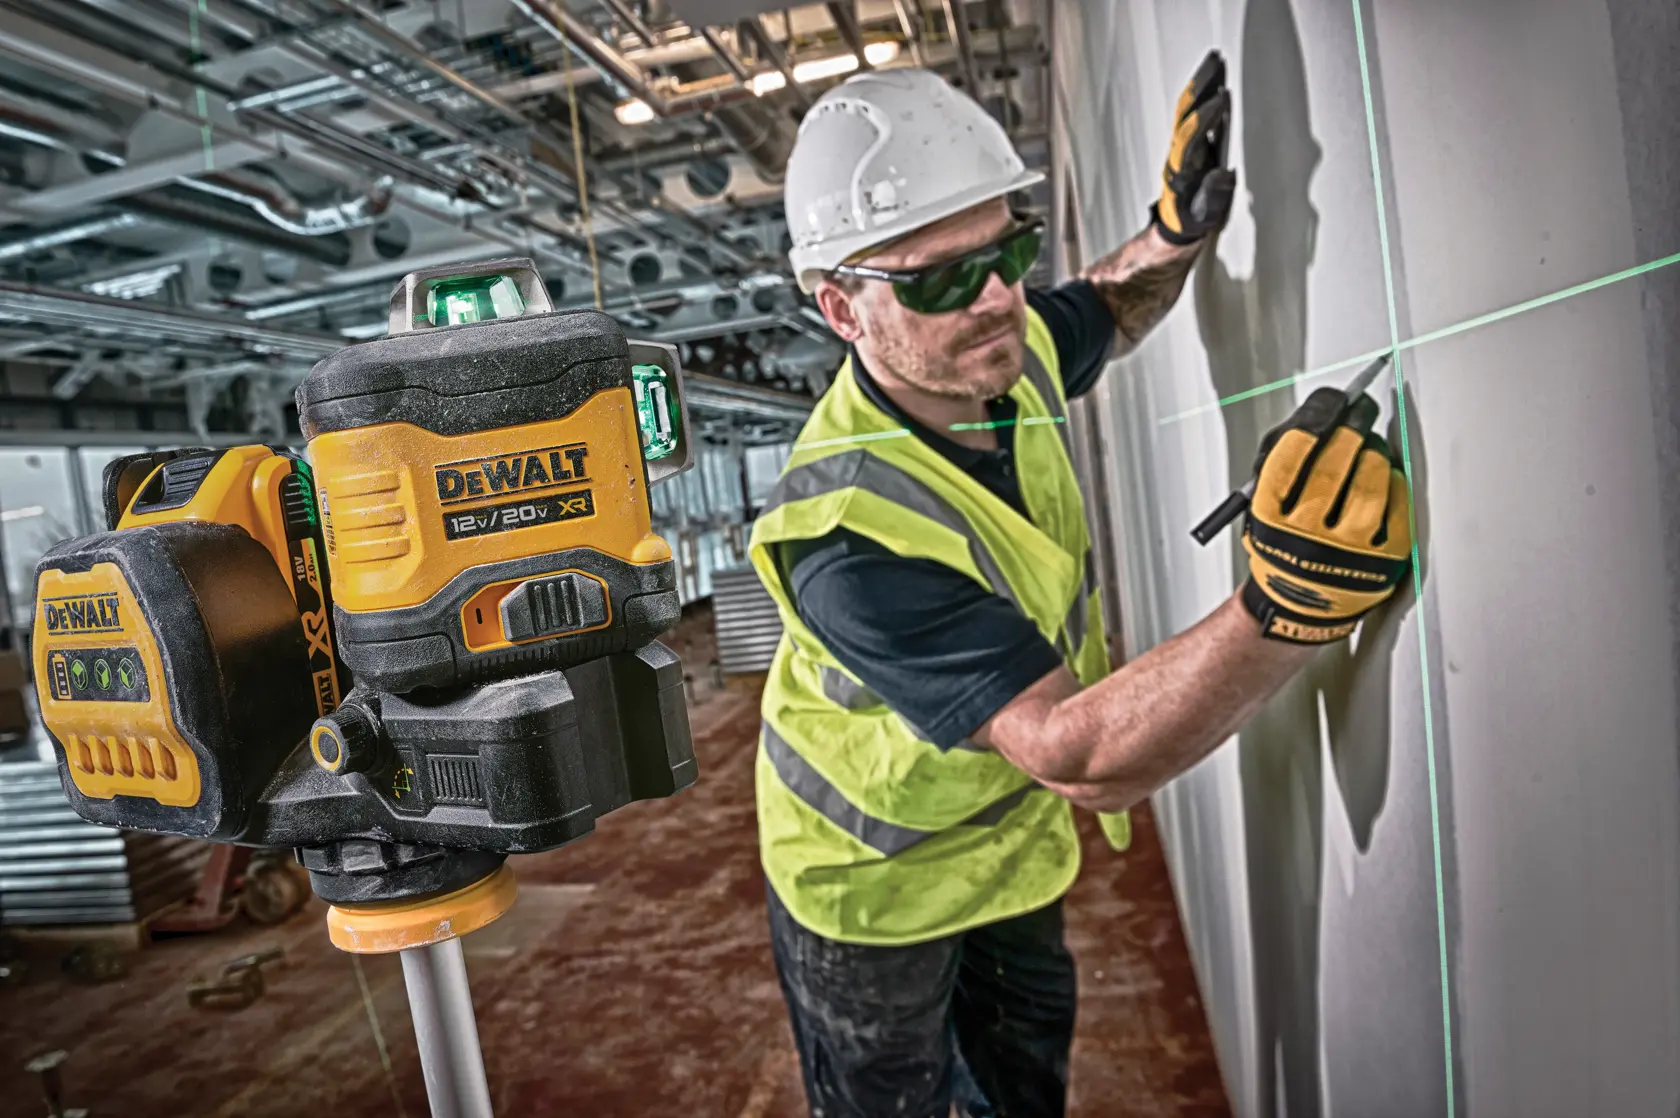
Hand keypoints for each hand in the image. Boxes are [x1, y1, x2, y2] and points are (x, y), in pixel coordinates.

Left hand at [1153, 50, 1236, 244]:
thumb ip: (1213, 196)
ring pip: (1187, 109)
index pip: (1190, 136)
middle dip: (1199, 87)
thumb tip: (1224, 174)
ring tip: (1214, 60)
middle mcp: (1178, 153)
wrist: (1177, 225)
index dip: (1205, 117)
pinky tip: (1215, 79)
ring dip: (1200, 84)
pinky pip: (1192, 113)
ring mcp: (1181, 145)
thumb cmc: (1192, 220)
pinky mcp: (1188, 142)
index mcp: (1181, 170)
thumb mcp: (1204, 215)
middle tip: (1215, 62)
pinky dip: (1203, 94)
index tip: (1222, 98)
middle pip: (1184, 113)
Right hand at [1241, 387, 1412, 643]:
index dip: (1315, 417)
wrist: (1298, 604)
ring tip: (1370, 446)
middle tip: (1358, 411)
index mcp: (1270, 519)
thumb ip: (1283, 458)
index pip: (1293, 453)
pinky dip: (1394, 480)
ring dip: (1374, 451)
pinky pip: (1398, 504)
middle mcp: (1306, 537)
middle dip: (1351, 425)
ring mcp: (1348, 551)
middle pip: (1334, 462)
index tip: (1330, 402)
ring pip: (1371, 480)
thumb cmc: (1282, 544)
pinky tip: (1384, 475)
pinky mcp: (1384, 561)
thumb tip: (1324, 414)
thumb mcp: (1260, 504)